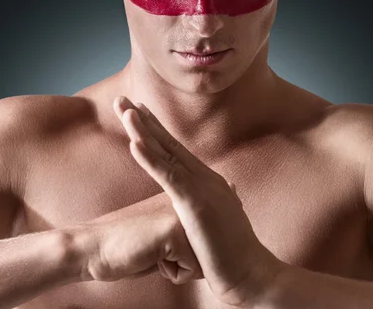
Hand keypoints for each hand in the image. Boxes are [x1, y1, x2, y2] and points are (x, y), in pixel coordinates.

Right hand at [72, 191, 202, 283]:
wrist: (97, 249)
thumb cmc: (132, 247)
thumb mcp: (169, 236)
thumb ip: (191, 231)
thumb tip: (214, 241)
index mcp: (187, 197)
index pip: (210, 238)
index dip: (189, 252)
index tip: (166, 244)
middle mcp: (188, 202)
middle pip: (210, 249)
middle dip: (187, 261)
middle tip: (158, 249)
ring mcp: (182, 214)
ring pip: (204, 260)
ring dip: (180, 268)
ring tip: (155, 252)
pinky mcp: (174, 232)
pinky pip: (191, 270)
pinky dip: (172, 274)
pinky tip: (152, 257)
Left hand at [114, 96, 284, 306]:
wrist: (250, 273)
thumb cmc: (231, 252)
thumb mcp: (220, 219)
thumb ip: (216, 201)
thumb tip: (225, 189)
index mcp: (208, 181)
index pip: (176, 149)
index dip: (155, 129)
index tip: (138, 111)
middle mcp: (205, 177)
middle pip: (168, 143)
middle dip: (143, 120)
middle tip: (122, 98)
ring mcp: (202, 188)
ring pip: (167, 153)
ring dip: (143, 130)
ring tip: (124, 109)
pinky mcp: (196, 203)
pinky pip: (168, 176)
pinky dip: (151, 158)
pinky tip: (135, 143)